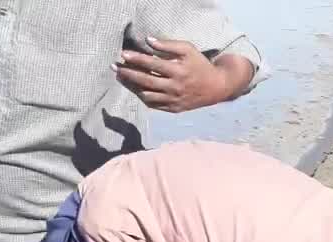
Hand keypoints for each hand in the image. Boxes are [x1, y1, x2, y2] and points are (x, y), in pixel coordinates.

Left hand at [114, 38, 238, 112]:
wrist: (216, 88)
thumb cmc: (200, 65)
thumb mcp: (188, 50)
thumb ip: (168, 45)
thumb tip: (148, 41)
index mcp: (178, 71)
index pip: (152, 64)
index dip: (136, 59)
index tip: (123, 54)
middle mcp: (175, 87)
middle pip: (146, 81)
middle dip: (128, 73)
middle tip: (115, 67)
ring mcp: (173, 100)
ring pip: (146, 95)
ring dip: (131, 86)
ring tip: (121, 78)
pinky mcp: (174, 109)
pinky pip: (153, 104)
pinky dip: (142, 96)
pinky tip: (135, 88)